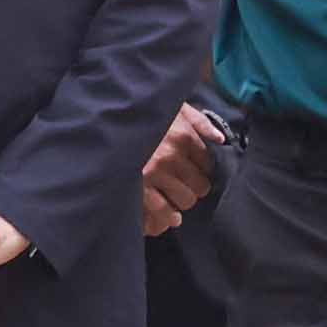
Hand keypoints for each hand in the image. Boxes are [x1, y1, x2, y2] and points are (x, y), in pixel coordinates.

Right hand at [140, 102, 224, 237]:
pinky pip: (162, 213)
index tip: (193, 169)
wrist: (105, 123)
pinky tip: (167, 217)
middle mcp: (171, 157)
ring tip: (174, 199)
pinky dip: (166, 218)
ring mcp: (154, 175)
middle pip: (200, 186)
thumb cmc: (141, 115)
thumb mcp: (171, 107)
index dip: (202, 168)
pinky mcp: (138, 191)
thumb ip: (198, 120)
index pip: (207, 162)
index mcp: (182, 136)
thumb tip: (221, 139)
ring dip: (181, 202)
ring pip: (185, 201)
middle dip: (194, 187)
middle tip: (184, 186)